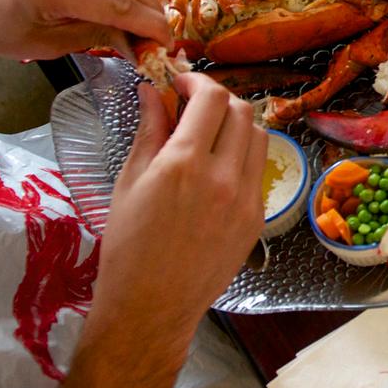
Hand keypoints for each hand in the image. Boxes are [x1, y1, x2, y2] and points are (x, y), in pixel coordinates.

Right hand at [90, 76, 265, 349]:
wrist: (151, 306)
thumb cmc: (128, 247)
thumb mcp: (129, 182)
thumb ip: (148, 131)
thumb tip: (152, 91)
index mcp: (183, 164)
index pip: (211, 98)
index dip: (197, 80)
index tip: (182, 82)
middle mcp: (223, 177)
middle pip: (241, 111)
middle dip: (218, 99)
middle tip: (194, 105)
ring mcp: (247, 199)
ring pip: (259, 136)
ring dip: (237, 123)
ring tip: (209, 133)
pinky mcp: (257, 218)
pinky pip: (259, 169)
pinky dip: (243, 155)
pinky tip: (219, 166)